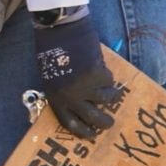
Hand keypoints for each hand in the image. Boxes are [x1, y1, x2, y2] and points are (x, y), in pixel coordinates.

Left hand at [32, 7, 119, 138]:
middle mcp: (71, 97)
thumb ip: (63, 91)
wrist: (59, 29)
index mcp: (55, 98)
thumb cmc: (52, 50)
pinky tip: (101, 66)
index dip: (83, 131)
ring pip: (106, 98)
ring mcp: (85, 87)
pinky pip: (109, 80)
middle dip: (104, 123)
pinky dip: (107, 75)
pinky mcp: (97, 75)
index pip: (70, 123)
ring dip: (112, 96)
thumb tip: (80, 104)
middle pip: (92, 117)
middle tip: (110, 123)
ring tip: (114, 93)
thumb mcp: (51, 76)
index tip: (92, 135)